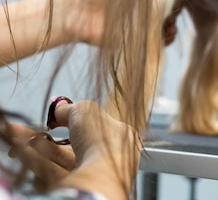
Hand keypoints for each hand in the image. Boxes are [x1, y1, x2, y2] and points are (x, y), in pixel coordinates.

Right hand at [9, 99, 140, 199]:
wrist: (98, 179)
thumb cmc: (101, 142)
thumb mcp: (86, 110)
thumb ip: (70, 108)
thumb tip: (59, 108)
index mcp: (123, 138)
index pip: (98, 126)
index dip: (76, 120)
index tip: (55, 119)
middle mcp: (110, 157)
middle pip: (72, 144)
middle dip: (46, 137)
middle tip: (25, 130)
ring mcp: (93, 174)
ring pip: (59, 159)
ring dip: (37, 147)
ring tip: (18, 137)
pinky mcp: (77, 186)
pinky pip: (53, 173)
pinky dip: (36, 161)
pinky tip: (21, 151)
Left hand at [58, 0, 171, 45]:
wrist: (75, 13)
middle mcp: (143, 6)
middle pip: (169, 9)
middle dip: (176, 12)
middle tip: (175, 12)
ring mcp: (140, 23)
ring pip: (166, 26)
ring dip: (172, 27)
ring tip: (170, 27)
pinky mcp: (136, 39)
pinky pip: (157, 41)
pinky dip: (165, 40)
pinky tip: (165, 35)